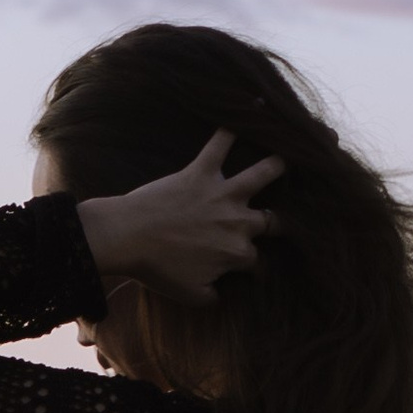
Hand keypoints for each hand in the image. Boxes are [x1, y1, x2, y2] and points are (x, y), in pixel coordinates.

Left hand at [75, 131, 282, 301]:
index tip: (252, 269)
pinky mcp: (201, 171)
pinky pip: (220, 144)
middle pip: (272, 220)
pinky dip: (229, 130)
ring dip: (277, 165)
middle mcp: (238, 221)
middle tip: (276, 219)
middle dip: (279, 222)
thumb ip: (212, 297)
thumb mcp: (189, 295)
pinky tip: (240, 116)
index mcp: (237, 253)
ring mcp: (222, 193)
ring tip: (286, 158)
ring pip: (264, 173)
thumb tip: (221, 295)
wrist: (126, 238)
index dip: (256, 268)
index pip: (258, 262)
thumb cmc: (155, 268)